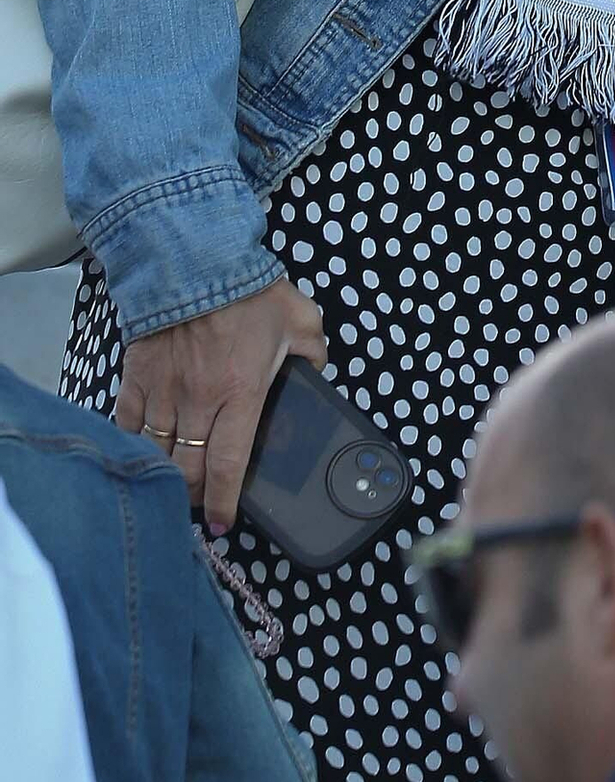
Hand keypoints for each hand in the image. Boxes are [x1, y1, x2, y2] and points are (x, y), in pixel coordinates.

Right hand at [116, 275, 327, 531]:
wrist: (194, 258)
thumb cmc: (249, 290)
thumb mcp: (300, 320)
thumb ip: (313, 353)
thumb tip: (317, 373)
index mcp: (241, 394)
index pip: (228, 465)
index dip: (224, 502)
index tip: (223, 523)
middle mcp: (199, 401)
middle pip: (188, 469)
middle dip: (193, 496)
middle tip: (200, 504)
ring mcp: (164, 390)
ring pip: (158, 451)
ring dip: (166, 474)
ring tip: (174, 484)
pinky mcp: (137, 376)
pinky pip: (129, 422)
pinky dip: (135, 441)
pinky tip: (143, 450)